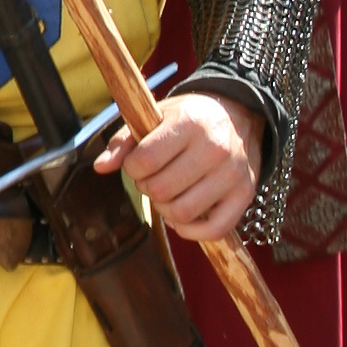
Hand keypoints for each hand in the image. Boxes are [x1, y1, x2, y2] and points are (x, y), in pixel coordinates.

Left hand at [97, 85, 261, 241]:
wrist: (239, 114)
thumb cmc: (190, 118)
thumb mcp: (157, 115)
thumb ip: (125, 140)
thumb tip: (101, 167)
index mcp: (189, 123)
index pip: (144, 161)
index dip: (132, 167)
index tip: (139, 163)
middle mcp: (215, 148)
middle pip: (161, 190)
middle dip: (147, 187)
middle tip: (154, 178)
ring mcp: (233, 174)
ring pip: (183, 213)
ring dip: (166, 209)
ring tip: (168, 194)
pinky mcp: (245, 194)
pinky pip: (213, 230)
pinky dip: (191, 231)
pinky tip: (183, 216)